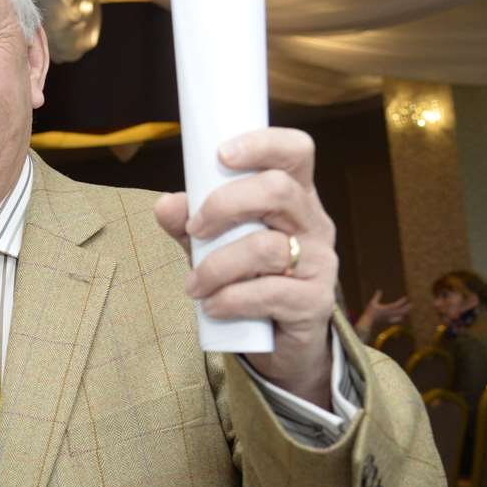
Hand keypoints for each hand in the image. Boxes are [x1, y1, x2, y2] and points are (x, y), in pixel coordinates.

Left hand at [153, 128, 337, 404]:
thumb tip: (165, 204)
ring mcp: (321, 263)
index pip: (296, 152)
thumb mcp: (213, 245)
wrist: (280, 343)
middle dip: (224, 205)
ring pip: (266, 247)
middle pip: (278, 190)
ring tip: (194, 286)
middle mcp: (314, 223)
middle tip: (194, 230)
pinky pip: (269, 293)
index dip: (263, 144)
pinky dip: (230, 299)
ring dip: (216, 266)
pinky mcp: (315, 303)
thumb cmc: (247, 278)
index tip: (222, 155)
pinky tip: (213, 306)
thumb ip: (189, 223)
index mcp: (294, 197)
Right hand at [356, 290, 410, 335]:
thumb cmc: (370, 312)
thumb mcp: (372, 303)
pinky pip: (396, 319)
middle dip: (407, 307)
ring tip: (409, 310)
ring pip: (400, 315)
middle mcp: (390, 314)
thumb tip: (379, 290)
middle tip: (412, 304)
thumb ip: (377, 296)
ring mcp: (389, 318)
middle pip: (401, 311)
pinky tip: (402, 317)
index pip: (397, 305)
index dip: (402, 301)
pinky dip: (400, 318)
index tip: (406, 297)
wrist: (368, 322)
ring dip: (405, 312)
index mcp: (387, 309)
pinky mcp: (388, 320)